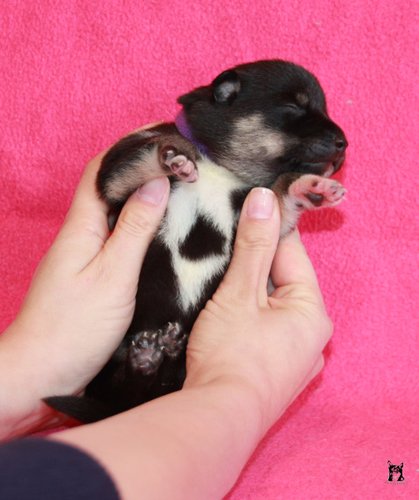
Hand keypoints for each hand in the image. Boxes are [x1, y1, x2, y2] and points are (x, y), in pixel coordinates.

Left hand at [0, 138, 168, 435]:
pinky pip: (117, 235)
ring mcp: (84, 254)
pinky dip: (139, 222)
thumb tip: (155, 185)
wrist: (40, 371)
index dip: (130, 147)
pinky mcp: (91, 273)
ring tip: (177, 187)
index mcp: (81, 227)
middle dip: (140, 166)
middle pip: (108, 186)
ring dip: (142, 193)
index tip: (163, 136)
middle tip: (178, 160)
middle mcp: (80, 234)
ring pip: (114, 210)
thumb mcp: (113, 276)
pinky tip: (160, 230)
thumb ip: (135, 229)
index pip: (102, 170)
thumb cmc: (73, 328)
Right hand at [185, 187, 331, 428]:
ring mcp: (294, 357)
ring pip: (270, 306)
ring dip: (249, 289)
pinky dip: (248, 315)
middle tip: (224, 242)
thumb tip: (265, 200)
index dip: (269, 229)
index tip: (249, 208)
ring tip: (221, 273)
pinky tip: (225, 310)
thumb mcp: (240, 292)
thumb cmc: (230, 354)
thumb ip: (254, 246)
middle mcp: (311, 336)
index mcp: (311, 312)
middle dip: (255, 261)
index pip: (292, 254)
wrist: (215, 419)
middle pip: (281, 281)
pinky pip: (264, 329)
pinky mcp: (274, 372)